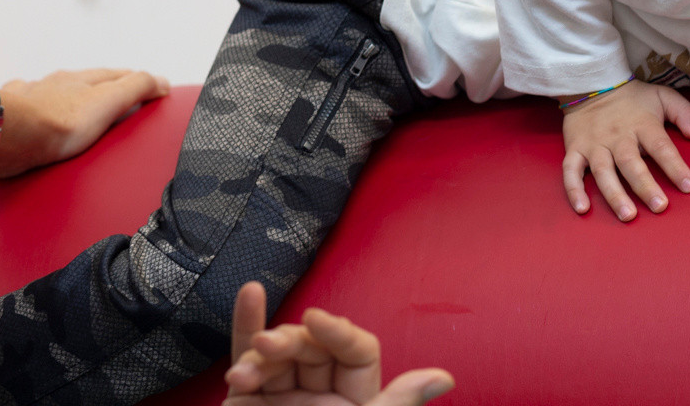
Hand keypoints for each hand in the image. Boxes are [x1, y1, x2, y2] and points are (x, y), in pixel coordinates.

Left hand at [0, 68, 169, 177]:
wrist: (7, 135)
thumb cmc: (55, 122)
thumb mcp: (110, 100)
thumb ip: (137, 87)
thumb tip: (161, 80)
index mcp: (84, 80)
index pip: (119, 75)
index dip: (137, 81)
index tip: (151, 88)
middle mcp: (58, 85)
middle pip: (88, 84)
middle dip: (104, 90)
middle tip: (118, 100)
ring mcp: (35, 99)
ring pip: (58, 95)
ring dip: (71, 102)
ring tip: (82, 114)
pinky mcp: (16, 119)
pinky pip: (32, 112)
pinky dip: (41, 116)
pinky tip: (41, 125)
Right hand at [226, 282, 454, 405]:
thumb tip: (444, 378)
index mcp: (358, 403)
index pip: (357, 351)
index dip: (339, 331)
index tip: (317, 320)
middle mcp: (322, 396)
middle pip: (314, 347)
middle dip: (291, 341)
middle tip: (269, 347)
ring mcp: (283, 398)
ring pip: (278, 354)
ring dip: (259, 350)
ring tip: (245, 369)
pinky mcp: (246, 405)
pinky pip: (247, 360)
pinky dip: (246, 328)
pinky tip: (249, 295)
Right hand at [560, 79, 689, 221]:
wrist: (592, 83)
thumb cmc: (633, 98)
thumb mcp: (662, 96)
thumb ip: (684, 113)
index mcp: (642, 124)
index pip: (661, 147)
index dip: (675, 166)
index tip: (689, 186)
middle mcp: (618, 136)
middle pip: (631, 163)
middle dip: (645, 186)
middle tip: (659, 207)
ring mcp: (594, 144)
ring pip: (603, 172)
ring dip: (614, 194)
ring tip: (627, 215)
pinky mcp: (575, 149)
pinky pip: (570, 171)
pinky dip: (574, 190)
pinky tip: (583, 209)